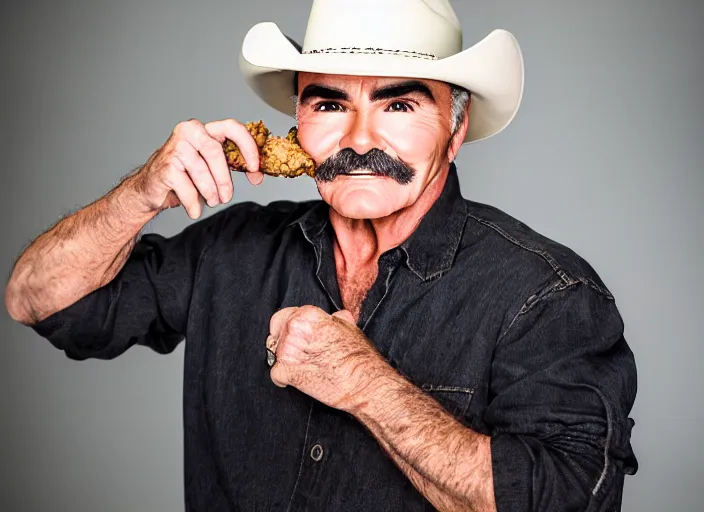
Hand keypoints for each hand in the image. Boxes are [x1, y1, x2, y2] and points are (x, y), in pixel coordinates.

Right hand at [128, 118, 263, 218]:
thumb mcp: (212, 166)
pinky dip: (194, 203)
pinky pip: (188, 189)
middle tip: (227, 197)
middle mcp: (189, 132)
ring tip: (212, 201)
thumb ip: (233, 165)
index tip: (255, 168)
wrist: (150, 187)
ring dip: (211, 193)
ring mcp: (175, 147)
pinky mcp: (166, 166)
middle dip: (225, 179)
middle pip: (216, 152)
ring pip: (202, 172)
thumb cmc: (185, 175)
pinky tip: (195, 210)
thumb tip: (258, 175)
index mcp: (204, 129)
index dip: (247, 146)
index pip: (231, 127)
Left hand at [267, 306, 385, 411]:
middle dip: (284, 345)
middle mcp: (295, 329)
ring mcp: (290, 351)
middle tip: (300, 354)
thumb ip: (335, 319)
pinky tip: (297, 380)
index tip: (294, 338)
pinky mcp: (289, 373)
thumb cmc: (360, 357)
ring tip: (306, 367)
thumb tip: (335, 316)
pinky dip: (283, 379)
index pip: (283, 316)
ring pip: (276, 354)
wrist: (366, 383)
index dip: (287, 328)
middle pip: (275, 336)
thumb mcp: (350, 328)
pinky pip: (276, 374)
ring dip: (287, 362)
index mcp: (308, 315)